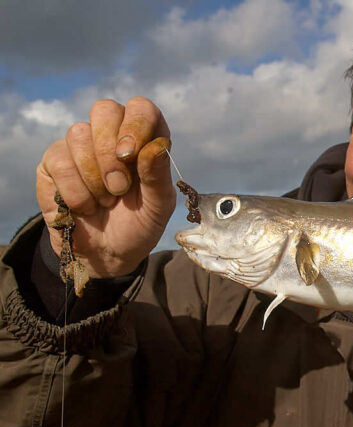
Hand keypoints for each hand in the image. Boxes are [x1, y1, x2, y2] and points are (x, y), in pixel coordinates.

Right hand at [36, 97, 174, 276]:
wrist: (108, 254)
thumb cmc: (140, 225)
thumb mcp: (158, 206)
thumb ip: (158, 176)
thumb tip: (157, 146)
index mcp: (144, 139)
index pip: (141, 108)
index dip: (135, 124)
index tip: (130, 154)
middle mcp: (112, 135)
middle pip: (104, 109)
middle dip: (110, 151)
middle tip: (120, 187)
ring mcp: (80, 146)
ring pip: (78, 134)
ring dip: (95, 177)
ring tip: (107, 201)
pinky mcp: (54, 162)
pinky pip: (59, 161)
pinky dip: (76, 191)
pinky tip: (86, 206)